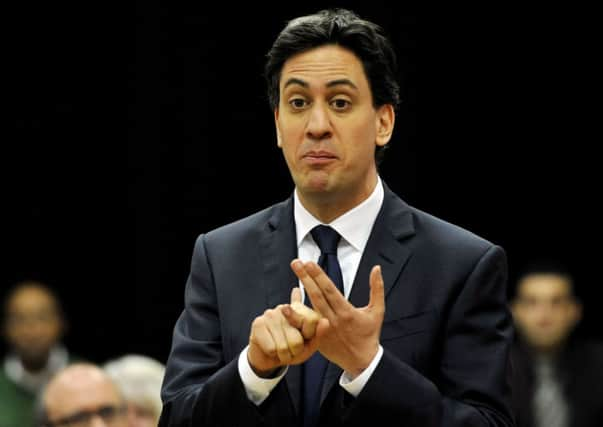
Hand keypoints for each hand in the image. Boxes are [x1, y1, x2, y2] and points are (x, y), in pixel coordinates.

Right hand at [248, 288, 328, 376]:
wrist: (268, 357)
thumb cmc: (291, 349)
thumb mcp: (309, 345)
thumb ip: (318, 334)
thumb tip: (325, 321)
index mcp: (300, 309)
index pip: (312, 319)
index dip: (310, 334)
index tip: (305, 336)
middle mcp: (285, 308)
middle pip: (297, 339)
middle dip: (295, 350)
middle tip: (290, 346)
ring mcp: (270, 314)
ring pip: (283, 346)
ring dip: (284, 354)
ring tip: (280, 348)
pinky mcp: (258, 323)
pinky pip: (271, 348)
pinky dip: (273, 354)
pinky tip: (270, 348)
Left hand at [289, 259, 384, 377]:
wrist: (362, 361)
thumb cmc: (369, 334)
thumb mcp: (377, 311)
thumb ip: (377, 288)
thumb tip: (376, 268)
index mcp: (346, 312)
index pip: (329, 290)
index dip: (318, 276)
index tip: (309, 263)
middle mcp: (333, 319)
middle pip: (316, 295)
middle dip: (305, 278)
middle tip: (296, 263)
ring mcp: (323, 329)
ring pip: (308, 308)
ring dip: (299, 292)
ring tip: (292, 279)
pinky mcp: (316, 338)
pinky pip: (304, 323)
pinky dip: (296, 312)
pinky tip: (288, 302)